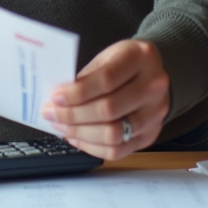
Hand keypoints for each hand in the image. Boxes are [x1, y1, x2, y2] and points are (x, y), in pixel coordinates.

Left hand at [41, 39, 169, 159]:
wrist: (152, 72)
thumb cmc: (125, 62)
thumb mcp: (107, 57)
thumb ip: (86, 77)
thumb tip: (58, 100)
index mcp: (141, 57)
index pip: (106, 80)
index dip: (77, 92)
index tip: (55, 97)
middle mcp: (153, 86)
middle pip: (109, 109)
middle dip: (73, 115)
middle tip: (51, 114)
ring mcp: (155, 114)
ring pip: (113, 134)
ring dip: (80, 133)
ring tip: (62, 127)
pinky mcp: (150, 135)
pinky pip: (118, 151)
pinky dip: (92, 148)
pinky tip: (77, 138)